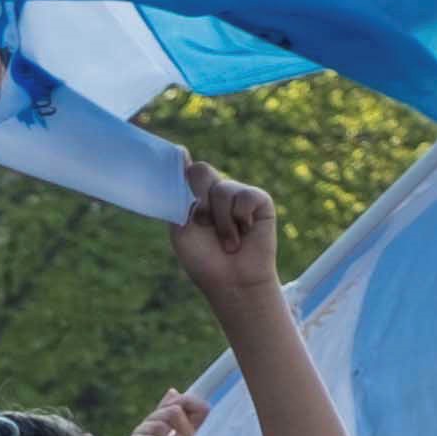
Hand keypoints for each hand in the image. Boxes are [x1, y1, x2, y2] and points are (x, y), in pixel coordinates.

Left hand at [114, 388, 206, 435]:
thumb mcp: (154, 435)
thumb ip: (163, 415)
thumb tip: (172, 392)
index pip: (201, 409)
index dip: (185, 400)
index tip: (167, 406)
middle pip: (174, 411)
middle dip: (151, 417)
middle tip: (140, 431)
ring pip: (159, 425)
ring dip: (140, 431)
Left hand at [167, 156, 286, 317]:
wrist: (232, 281)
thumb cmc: (204, 260)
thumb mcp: (182, 229)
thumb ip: (180, 198)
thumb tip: (185, 161)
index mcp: (195, 197)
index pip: (185, 170)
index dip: (179, 161)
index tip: (177, 154)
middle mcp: (216, 191)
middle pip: (201, 171)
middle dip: (199, 199)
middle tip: (203, 224)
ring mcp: (238, 193)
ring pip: (222, 188)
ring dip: (220, 221)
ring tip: (227, 242)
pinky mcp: (259, 200)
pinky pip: (245, 196)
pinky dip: (240, 219)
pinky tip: (244, 233)